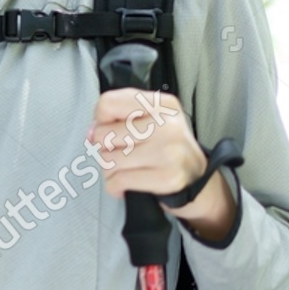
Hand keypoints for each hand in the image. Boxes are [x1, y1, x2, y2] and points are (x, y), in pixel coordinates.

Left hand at [88, 88, 235, 240]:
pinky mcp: (166, 178)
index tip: (110, 130)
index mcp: (162, 104)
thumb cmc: (165, 147)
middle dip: (105, 148)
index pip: (108, 102)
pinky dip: (115, 186)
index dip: (101, 120)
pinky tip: (127, 184)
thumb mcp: (150, 121)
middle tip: (122, 153)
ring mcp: (169, 151)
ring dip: (110, 170)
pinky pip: (118, 181)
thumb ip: (117, 119)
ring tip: (127, 169)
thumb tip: (91, 134)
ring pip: (108, 159)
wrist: (197, 180)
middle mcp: (168, 124)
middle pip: (104, 134)